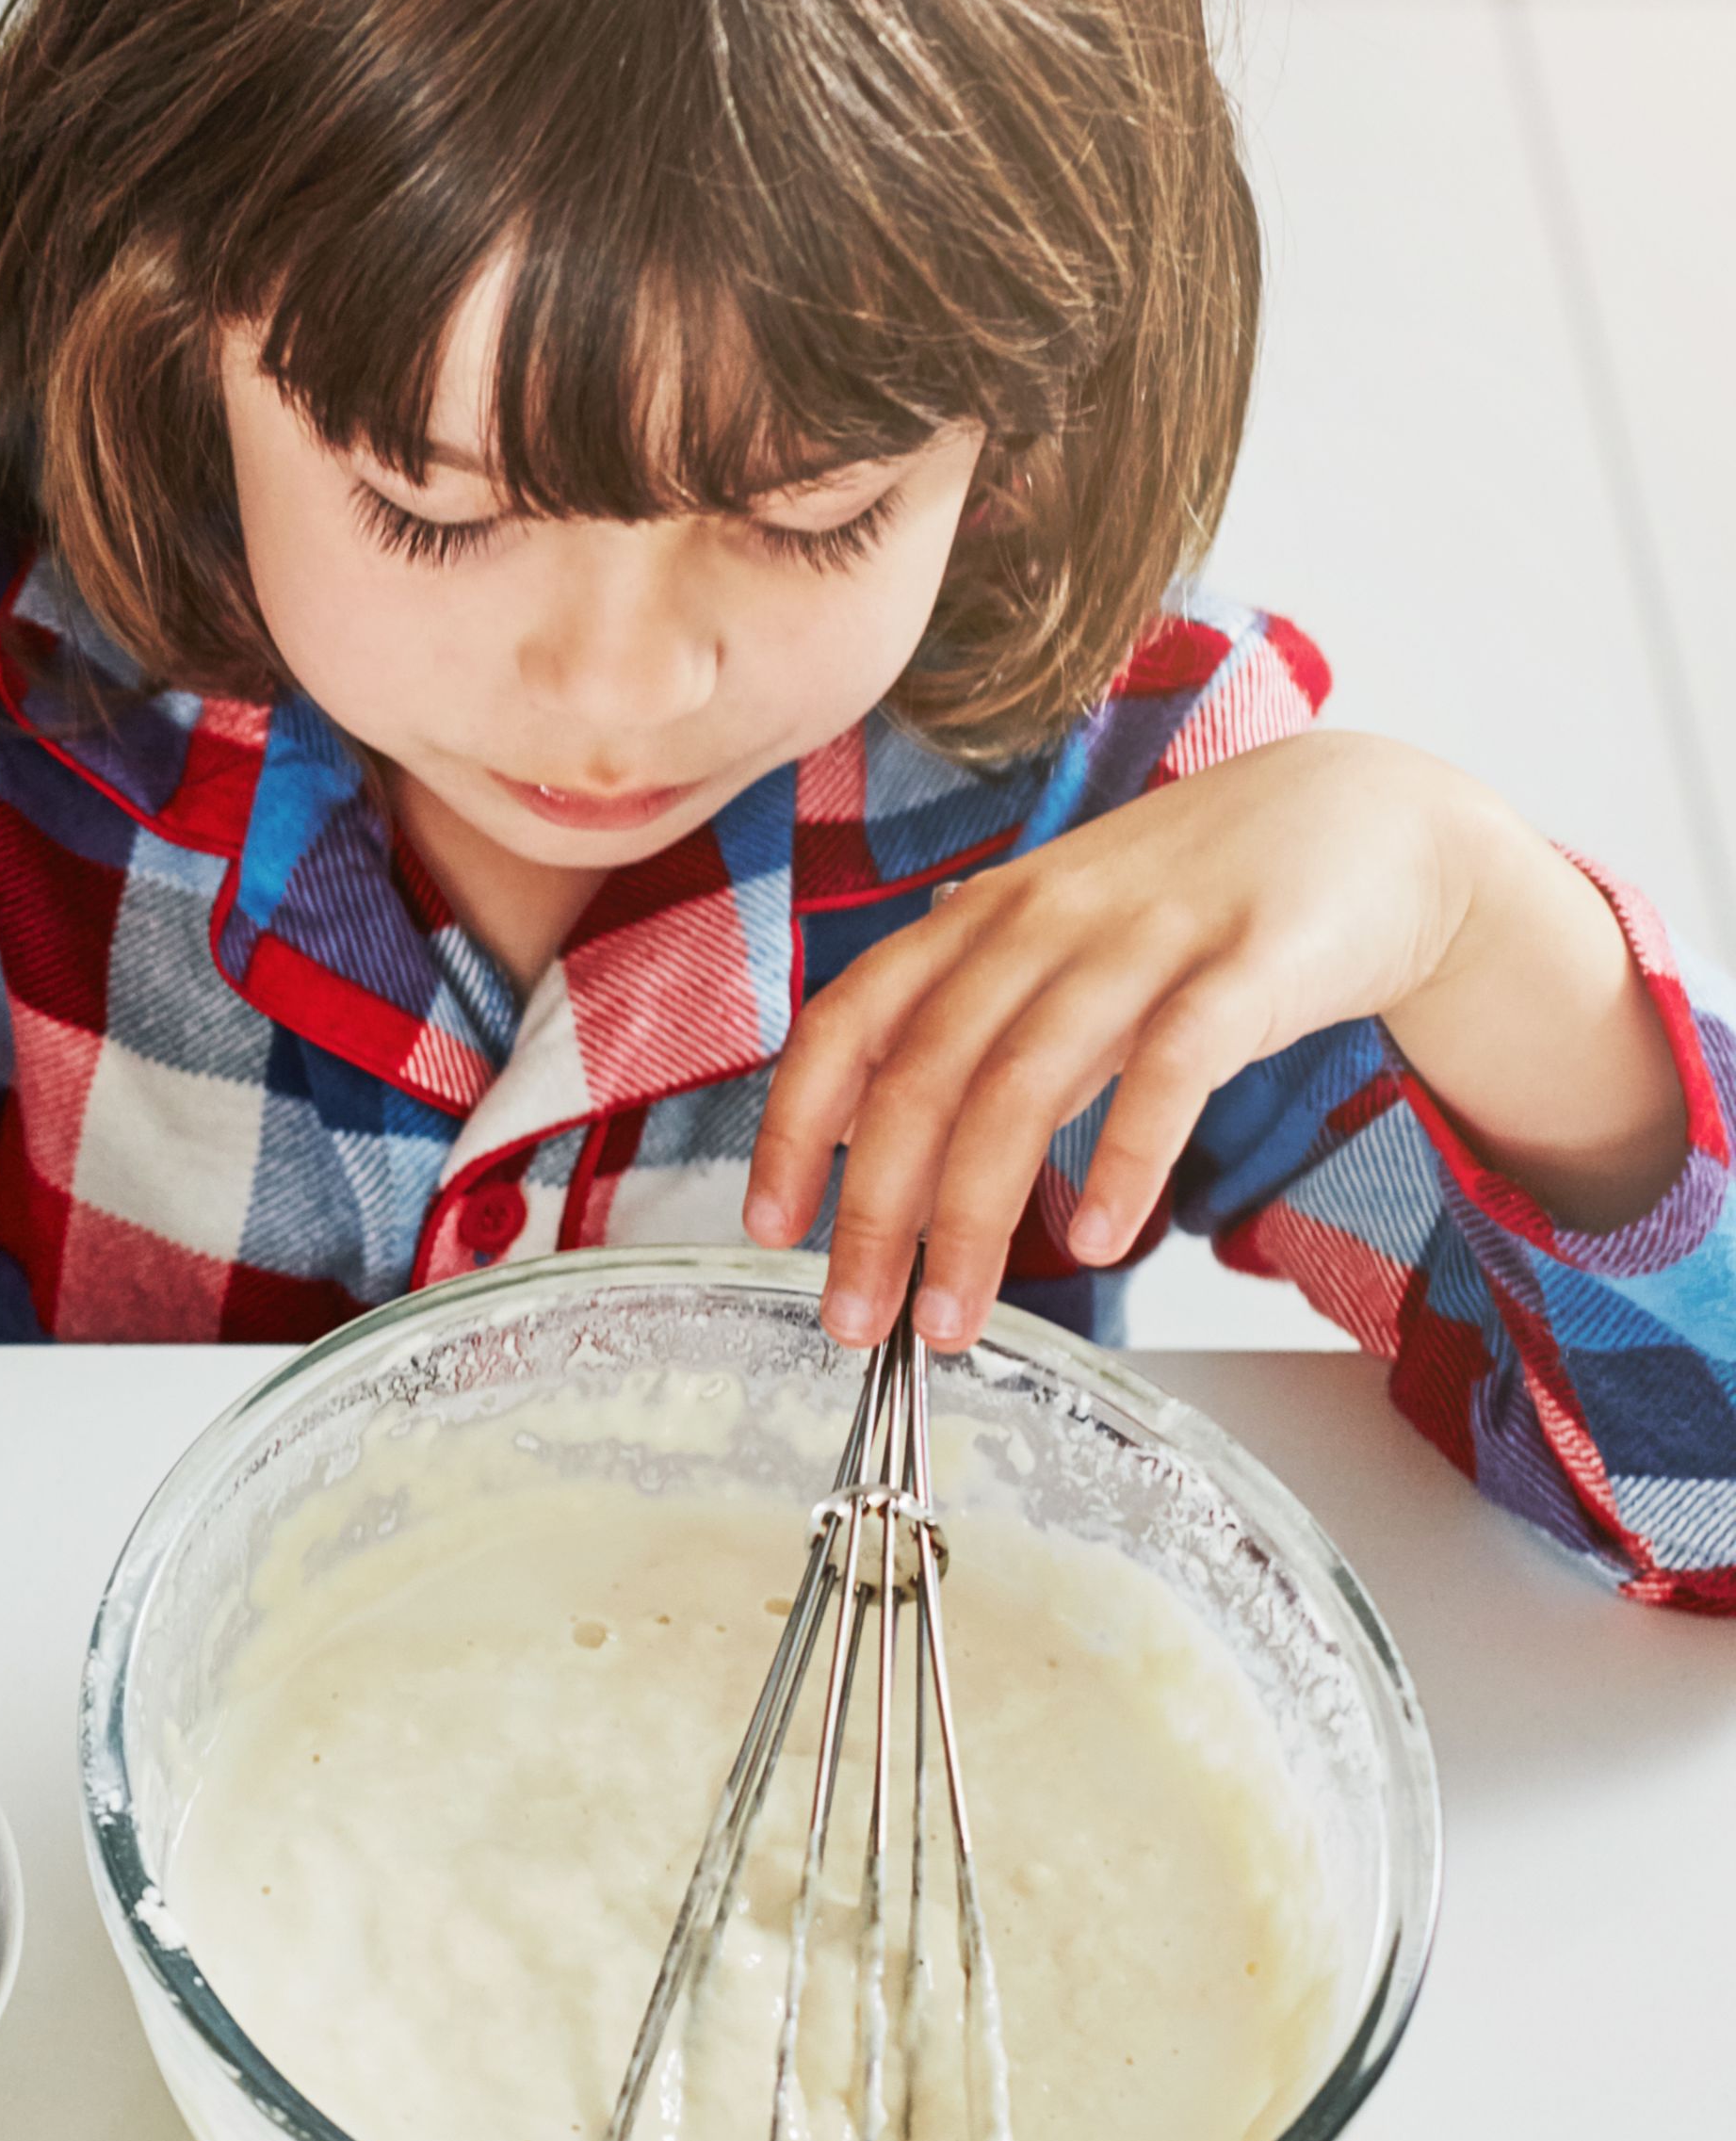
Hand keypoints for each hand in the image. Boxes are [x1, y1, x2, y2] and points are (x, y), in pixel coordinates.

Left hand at [746, 728, 1679, 1346]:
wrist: (1372, 822)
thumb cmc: (1194, 905)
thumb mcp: (1055, 948)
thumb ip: (967, 1027)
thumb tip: (863, 1135)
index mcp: (980, 918)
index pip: (849, 1022)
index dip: (795, 1126)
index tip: (769, 1227)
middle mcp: (1042, 919)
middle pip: (924, 1074)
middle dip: (876, 1211)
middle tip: (853, 1319)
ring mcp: (1145, 936)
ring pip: (1025, 1082)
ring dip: (973, 1216)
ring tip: (951, 1318)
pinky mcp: (1251, 963)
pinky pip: (1171, 1067)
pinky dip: (1122, 1160)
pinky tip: (1091, 1240)